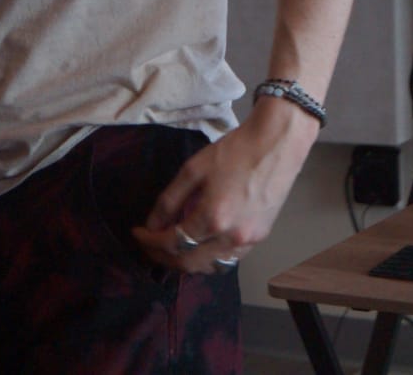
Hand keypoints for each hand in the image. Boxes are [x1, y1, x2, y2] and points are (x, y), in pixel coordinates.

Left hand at [131, 99, 318, 274]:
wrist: (275, 144)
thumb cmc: (234, 151)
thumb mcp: (193, 169)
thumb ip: (170, 199)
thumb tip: (153, 223)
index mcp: (213, 217)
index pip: (172, 242)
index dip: (150, 241)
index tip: (137, 232)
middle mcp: (231, 237)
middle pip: (189, 263)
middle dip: (163, 257)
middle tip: (148, 245)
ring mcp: (248, 242)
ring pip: (209, 267)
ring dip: (186, 262)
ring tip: (170, 248)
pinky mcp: (259, 239)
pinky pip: (228, 260)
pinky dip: (208, 258)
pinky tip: (198, 244)